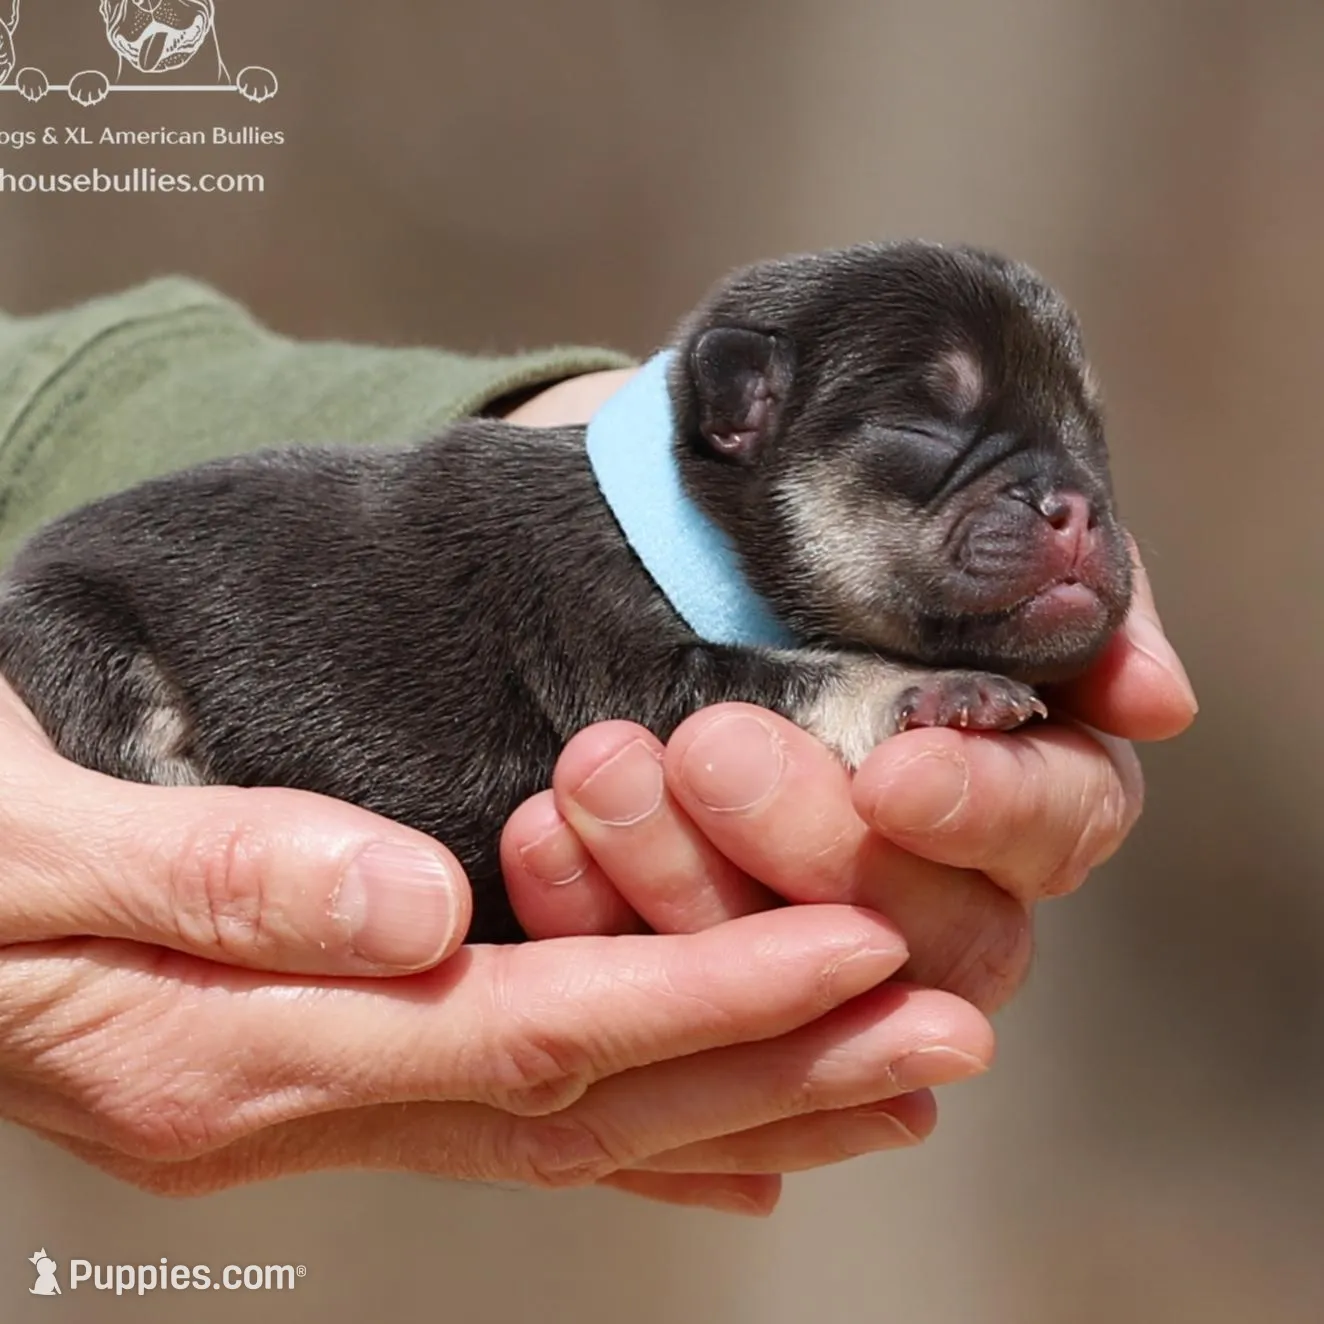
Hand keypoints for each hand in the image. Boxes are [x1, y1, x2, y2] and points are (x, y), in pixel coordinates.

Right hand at [0, 678, 989, 1215]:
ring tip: (892, 1068)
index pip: (525, 1032)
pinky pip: (511, 1114)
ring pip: (567, 1120)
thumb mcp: (28, 844)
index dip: (701, 999)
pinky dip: (640, 1124)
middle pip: (577, 1101)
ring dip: (740, 1095)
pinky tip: (740, 1134)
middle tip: (944, 1030)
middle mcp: (298, 1101)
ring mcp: (314, 1103)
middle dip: (773, 1066)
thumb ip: (218, 871)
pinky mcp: (320, 1069)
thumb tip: (416, 904)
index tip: (854, 950)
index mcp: (236, 1050)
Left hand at [503, 545, 1193, 1017]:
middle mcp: (937, 882)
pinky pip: (662, 991)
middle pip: (934, 934)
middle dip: (813, 847)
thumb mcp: (946, 521)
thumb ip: (1070, 601)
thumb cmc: (821, 527)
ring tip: (597, 772)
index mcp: (1019, 783)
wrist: (666, 534)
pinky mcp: (695, 962)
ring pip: (797, 988)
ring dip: (690, 889)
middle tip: (707, 747)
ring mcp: (816, 941)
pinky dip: (591, 918)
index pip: (1057, 826)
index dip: (986, 809)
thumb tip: (1158, 701)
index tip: (895, 770)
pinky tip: (541, 837)